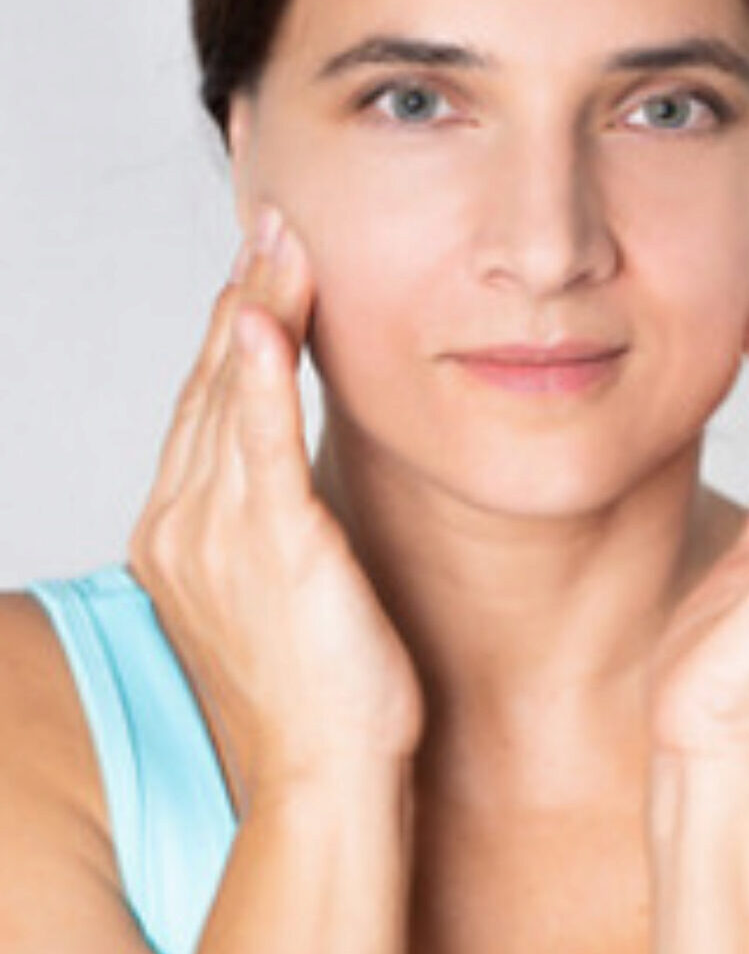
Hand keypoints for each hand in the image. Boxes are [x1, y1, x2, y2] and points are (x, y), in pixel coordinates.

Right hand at [127, 207, 423, 814]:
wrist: (324, 767)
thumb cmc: (312, 683)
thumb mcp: (274, 584)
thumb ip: (264, 516)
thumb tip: (282, 471)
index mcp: (182, 531)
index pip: (205, 405)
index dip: (230, 330)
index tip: (257, 270)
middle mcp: (183, 522)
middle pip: (210, 384)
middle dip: (242, 296)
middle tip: (269, 223)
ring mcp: (219, 531)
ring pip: (231, 395)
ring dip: (256, 308)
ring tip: (281, 237)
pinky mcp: (273, 544)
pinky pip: (258, 443)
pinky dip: (256, 375)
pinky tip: (260, 316)